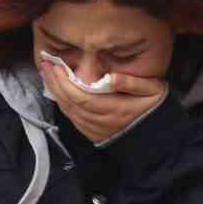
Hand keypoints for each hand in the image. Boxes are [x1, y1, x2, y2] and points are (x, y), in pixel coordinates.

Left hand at [39, 59, 166, 143]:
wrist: (156, 138)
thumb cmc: (154, 108)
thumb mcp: (153, 91)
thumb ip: (134, 83)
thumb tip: (113, 76)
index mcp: (114, 109)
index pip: (81, 95)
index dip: (65, 81)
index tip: (56, 64)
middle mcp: (100, 121)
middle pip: (70, 102)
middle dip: (55, 82)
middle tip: (46, 65)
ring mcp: (94, 130)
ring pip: (68, 111)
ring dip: (56, 92)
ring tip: (48, 74)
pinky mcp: (92, 134)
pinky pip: (72, 118)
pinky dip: (63, 104)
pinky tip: (58, 91)